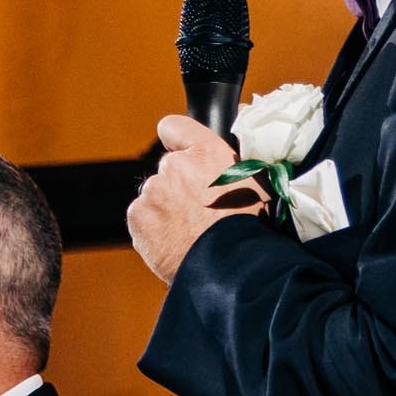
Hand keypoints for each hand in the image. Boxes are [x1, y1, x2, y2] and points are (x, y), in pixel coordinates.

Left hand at [127, 115, 265, 285]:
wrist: (232, 269)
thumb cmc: (252, 230)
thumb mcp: (257, 185)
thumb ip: (232, 166)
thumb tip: (232, 151)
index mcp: (207, 153)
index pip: (175, 127)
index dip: (175, 139)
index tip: (178, 150)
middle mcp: (176, 166)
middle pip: (168, 171)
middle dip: (179, 188)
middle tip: (199, 213)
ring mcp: (154, 191)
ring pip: (155, 197)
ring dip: (166, 211)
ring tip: (190, 235)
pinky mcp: (138, 216)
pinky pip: (142, 220)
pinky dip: (153, 231)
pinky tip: (174, 244)